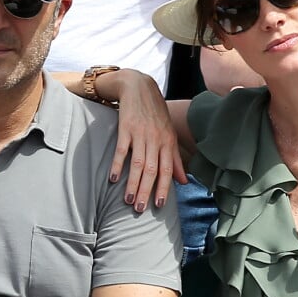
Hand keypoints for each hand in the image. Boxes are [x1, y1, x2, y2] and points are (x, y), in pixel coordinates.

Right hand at [96, 69, 187, 211]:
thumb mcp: (168, 133)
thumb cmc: (155, 112)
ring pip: (137, 163)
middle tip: (140, 209)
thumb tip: (184, 181)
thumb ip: (175, 158)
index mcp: (167, 142)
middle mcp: (155, 139)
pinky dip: (118, 164)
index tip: (160, 206)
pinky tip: (113, 178)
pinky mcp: (125, 127)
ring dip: (132, 183)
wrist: (139, 87)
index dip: (164, 189)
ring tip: (127, 200)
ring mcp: (140, 133)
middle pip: (152, 170)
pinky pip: (122, 149)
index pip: (167, 170)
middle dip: (146, 191)